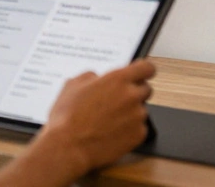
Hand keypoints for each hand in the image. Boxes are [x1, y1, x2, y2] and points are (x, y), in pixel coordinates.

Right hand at [35, 59, 155, 174]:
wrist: (68, 147)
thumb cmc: (68, 117)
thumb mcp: (73, 85)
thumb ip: (91, 76)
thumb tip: (96, 78)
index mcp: (118, 79)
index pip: (147, 67)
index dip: (144, 69)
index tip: (141, 73)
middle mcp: (132, 96)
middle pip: (146, 89)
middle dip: (134, 93)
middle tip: (117, 101)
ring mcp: (137, 116)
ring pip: (141, 110)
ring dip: (130, 113)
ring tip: (109, 121)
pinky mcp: (138, 135)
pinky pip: (139, 128)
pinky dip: (129, 130)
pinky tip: (112, 132)